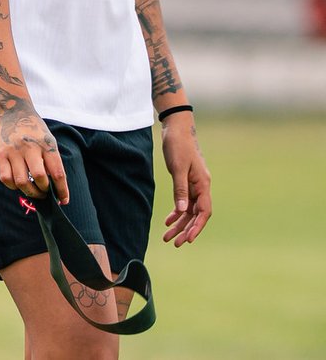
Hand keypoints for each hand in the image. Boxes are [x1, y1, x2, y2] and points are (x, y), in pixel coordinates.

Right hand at [0, 103, 68, 203]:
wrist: (13, 112)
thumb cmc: (35, 131)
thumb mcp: (49, 141)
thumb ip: (52, 162)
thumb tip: (55, 189)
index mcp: (46, 144)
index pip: (58, 173)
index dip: (62, 190)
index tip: (64, 200)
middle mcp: (30, 147)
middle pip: (39, 178)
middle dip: (44, 191)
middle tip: (45, 193)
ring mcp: (13, 151)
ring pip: (21, 181)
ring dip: (29, 192)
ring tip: (33, 191)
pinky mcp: (0, 154)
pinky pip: (5, 178)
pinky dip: (13, 187)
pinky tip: (18, 184)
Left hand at [160, 113, 211, 245]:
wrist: (177, 128)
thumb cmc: (178, 145)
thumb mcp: (178, 168)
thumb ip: (180, 189)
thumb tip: (182, 211)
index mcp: (203, 184)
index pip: (204, 212)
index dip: (196, 227)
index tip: (188, 239)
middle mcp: (201, 187)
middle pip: (196, 214)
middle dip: (185, 229)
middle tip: (173, 243)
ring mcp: (194, 185)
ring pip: (189, 210)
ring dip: (179, 223)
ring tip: (167, 236)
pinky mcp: (186, 181)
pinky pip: (184, 201)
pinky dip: (177, 211)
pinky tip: (168, 221)